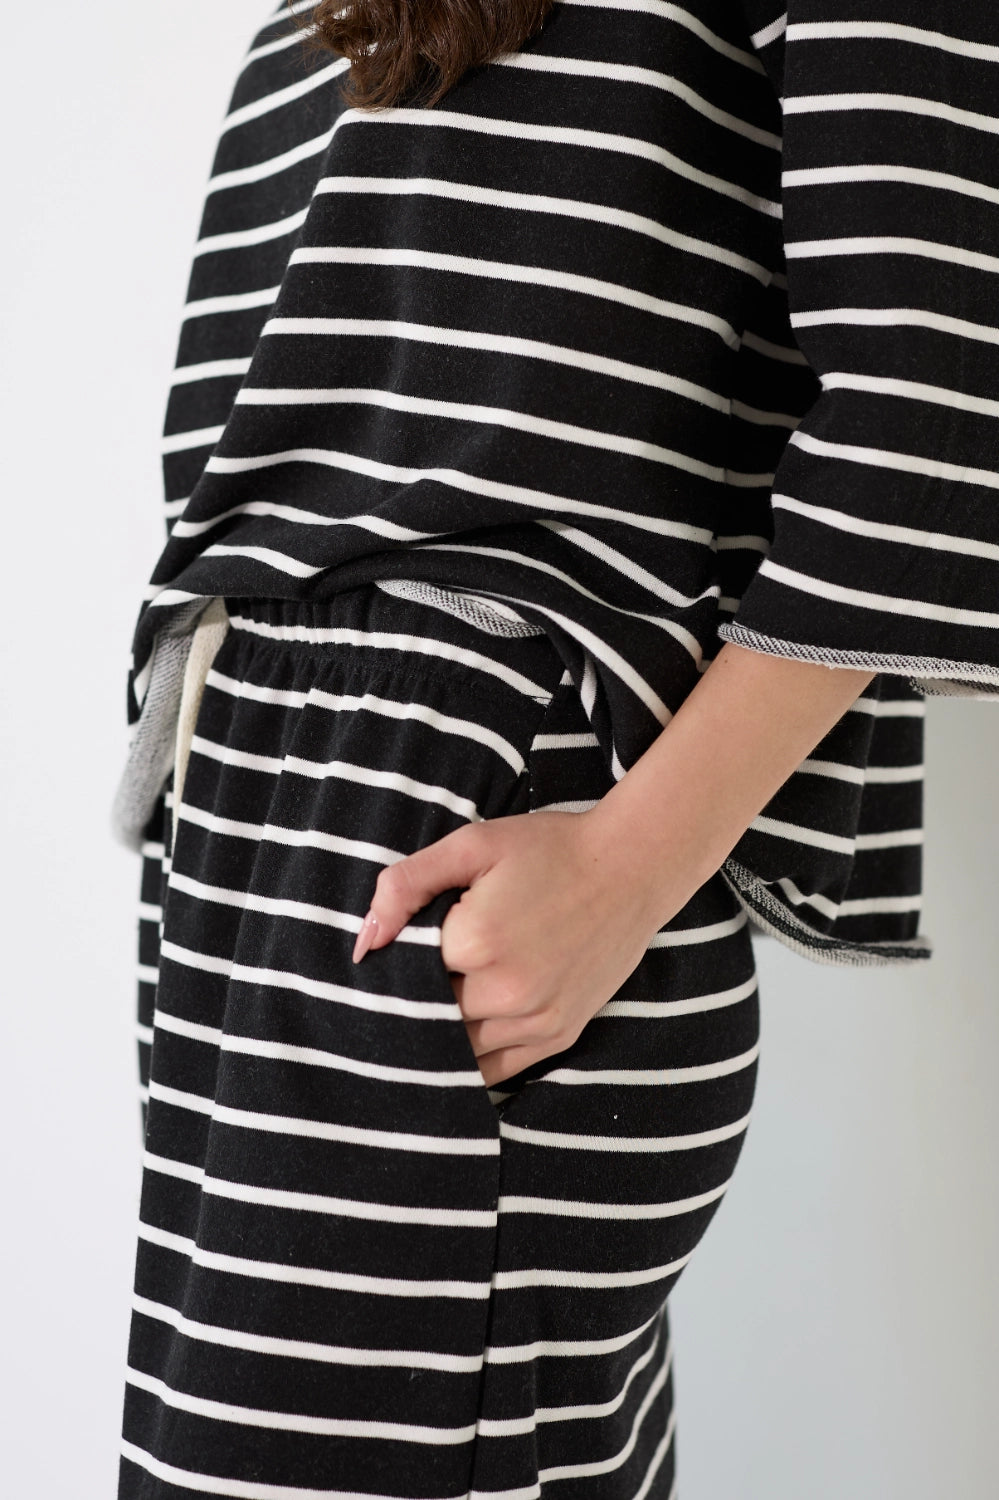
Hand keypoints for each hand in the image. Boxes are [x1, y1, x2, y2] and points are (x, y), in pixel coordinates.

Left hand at [352, 809, 671, 1085]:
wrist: (632, 868)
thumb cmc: (550, 850)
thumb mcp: (472, 845)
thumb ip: (406, 886)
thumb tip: (365, 944)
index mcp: (477, 941)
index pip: (404, 972)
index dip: (395, 961)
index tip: (396, 950)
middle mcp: (507, 992)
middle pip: (428, 1015)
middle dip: (414, 1000)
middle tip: (411, 980)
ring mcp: (537, 1020)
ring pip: (457, 1049)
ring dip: (440, 1032)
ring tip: (437, 1004)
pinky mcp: (559, 1035)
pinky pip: (496, 1070)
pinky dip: (470, 1061)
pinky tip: (458, 1042)